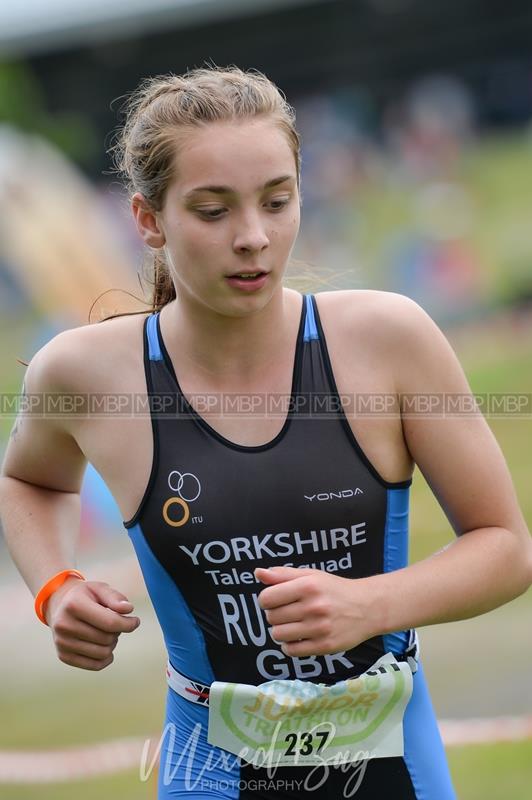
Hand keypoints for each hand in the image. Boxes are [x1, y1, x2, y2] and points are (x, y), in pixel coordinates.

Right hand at [45, 579, 140, 670]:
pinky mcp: (63, 656)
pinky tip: (106, 647)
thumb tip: (128, 609)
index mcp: (74, 605)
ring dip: (112, 644)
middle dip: (118, 631)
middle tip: (114, 623)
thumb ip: (115, 597)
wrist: (59, 605)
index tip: (135, 621)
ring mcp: (62, 642)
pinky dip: (106, 658)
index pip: (110, 622)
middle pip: (107, 638)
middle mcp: (64, 625)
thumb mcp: (100, 588)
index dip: (128, 624)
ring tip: (107, 633)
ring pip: (103, 653)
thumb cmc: (85, 596)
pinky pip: (94, 665)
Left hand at [255, 566, 375, 657]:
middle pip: (271, 617)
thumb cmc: (335, 589)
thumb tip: (258, 573)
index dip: (267, 600)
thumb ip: (283, 574)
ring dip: (281, 631)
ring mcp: (319, 628)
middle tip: (288, 612)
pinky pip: (291, 651)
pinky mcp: (325, 646)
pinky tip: (299, 637)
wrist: (368, 607)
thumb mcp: (311, 575)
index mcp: (308, 586)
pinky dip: (290, 645)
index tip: (276, 600)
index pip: (267, 598)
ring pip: (278, 635)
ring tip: (293, 624)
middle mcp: (314, 607)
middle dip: (275, 615)